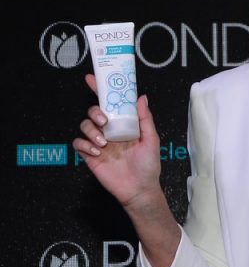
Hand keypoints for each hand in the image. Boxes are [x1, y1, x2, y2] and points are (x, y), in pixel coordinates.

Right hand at [72, 74, 162, 212]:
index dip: (100, 90)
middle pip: (93, 111)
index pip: (111, 104)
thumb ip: (145, 118)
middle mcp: (110, 131)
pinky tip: (97, 152)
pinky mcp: (90, 155)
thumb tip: (141, 97)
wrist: (139, 189)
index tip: (91, 78)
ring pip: (84, 125)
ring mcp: (99, 142)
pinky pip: (78, 143)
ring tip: (104, 144)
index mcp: (124, 124)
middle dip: (95, 112)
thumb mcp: (151, 139)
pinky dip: (85, 145)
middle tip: (104, 121)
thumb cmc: (148, 165)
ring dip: (91, 131)